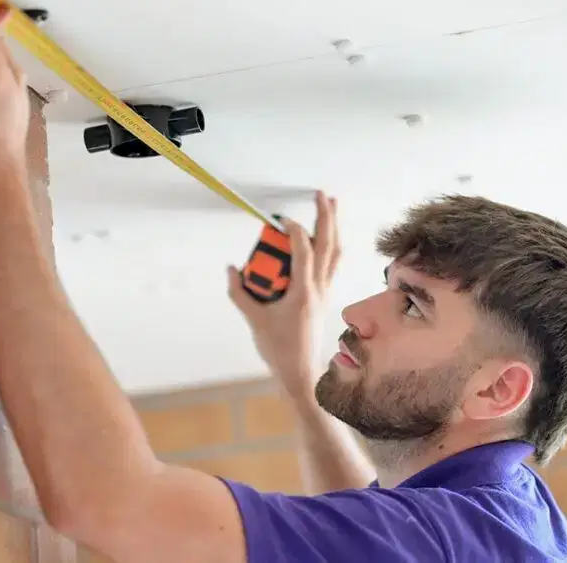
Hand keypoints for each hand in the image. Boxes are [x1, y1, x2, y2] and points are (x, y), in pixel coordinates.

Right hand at [227, 192, 340, 396]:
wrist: (301, 373)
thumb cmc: (278, 349)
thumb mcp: (254, 320)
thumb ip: (239, 292)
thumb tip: (231, 268)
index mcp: (303, 293)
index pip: (303, 252)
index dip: (294, 231)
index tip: (281, 218)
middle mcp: (319, 289)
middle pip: (329, 246)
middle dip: (326, 217)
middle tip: (322, 194)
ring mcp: (325, 292)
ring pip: (335, 253)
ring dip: (333, 227)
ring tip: (331, 205)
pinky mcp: (324, 296)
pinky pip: (332, 264)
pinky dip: (330, 246)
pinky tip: (326, 236)